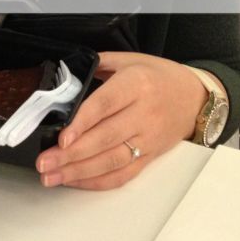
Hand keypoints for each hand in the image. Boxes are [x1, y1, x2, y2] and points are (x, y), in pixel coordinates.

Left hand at [35, 52, 207, 190]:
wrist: (196, 98)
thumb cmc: (159, 75)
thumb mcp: (130, 59)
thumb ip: (98, 63)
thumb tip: (66, 75)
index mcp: (136, 84)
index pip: (106, 105)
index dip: (82, 123)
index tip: (61, 138)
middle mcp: (144, 113)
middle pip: (105, 138)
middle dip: (71, 154)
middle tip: (44, 162)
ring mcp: (148, 139)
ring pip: (112, 161)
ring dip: (78, 172)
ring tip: (51, 176)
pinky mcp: (150, 157)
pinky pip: (123, 174)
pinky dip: (97, 181)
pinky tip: (75, 181)